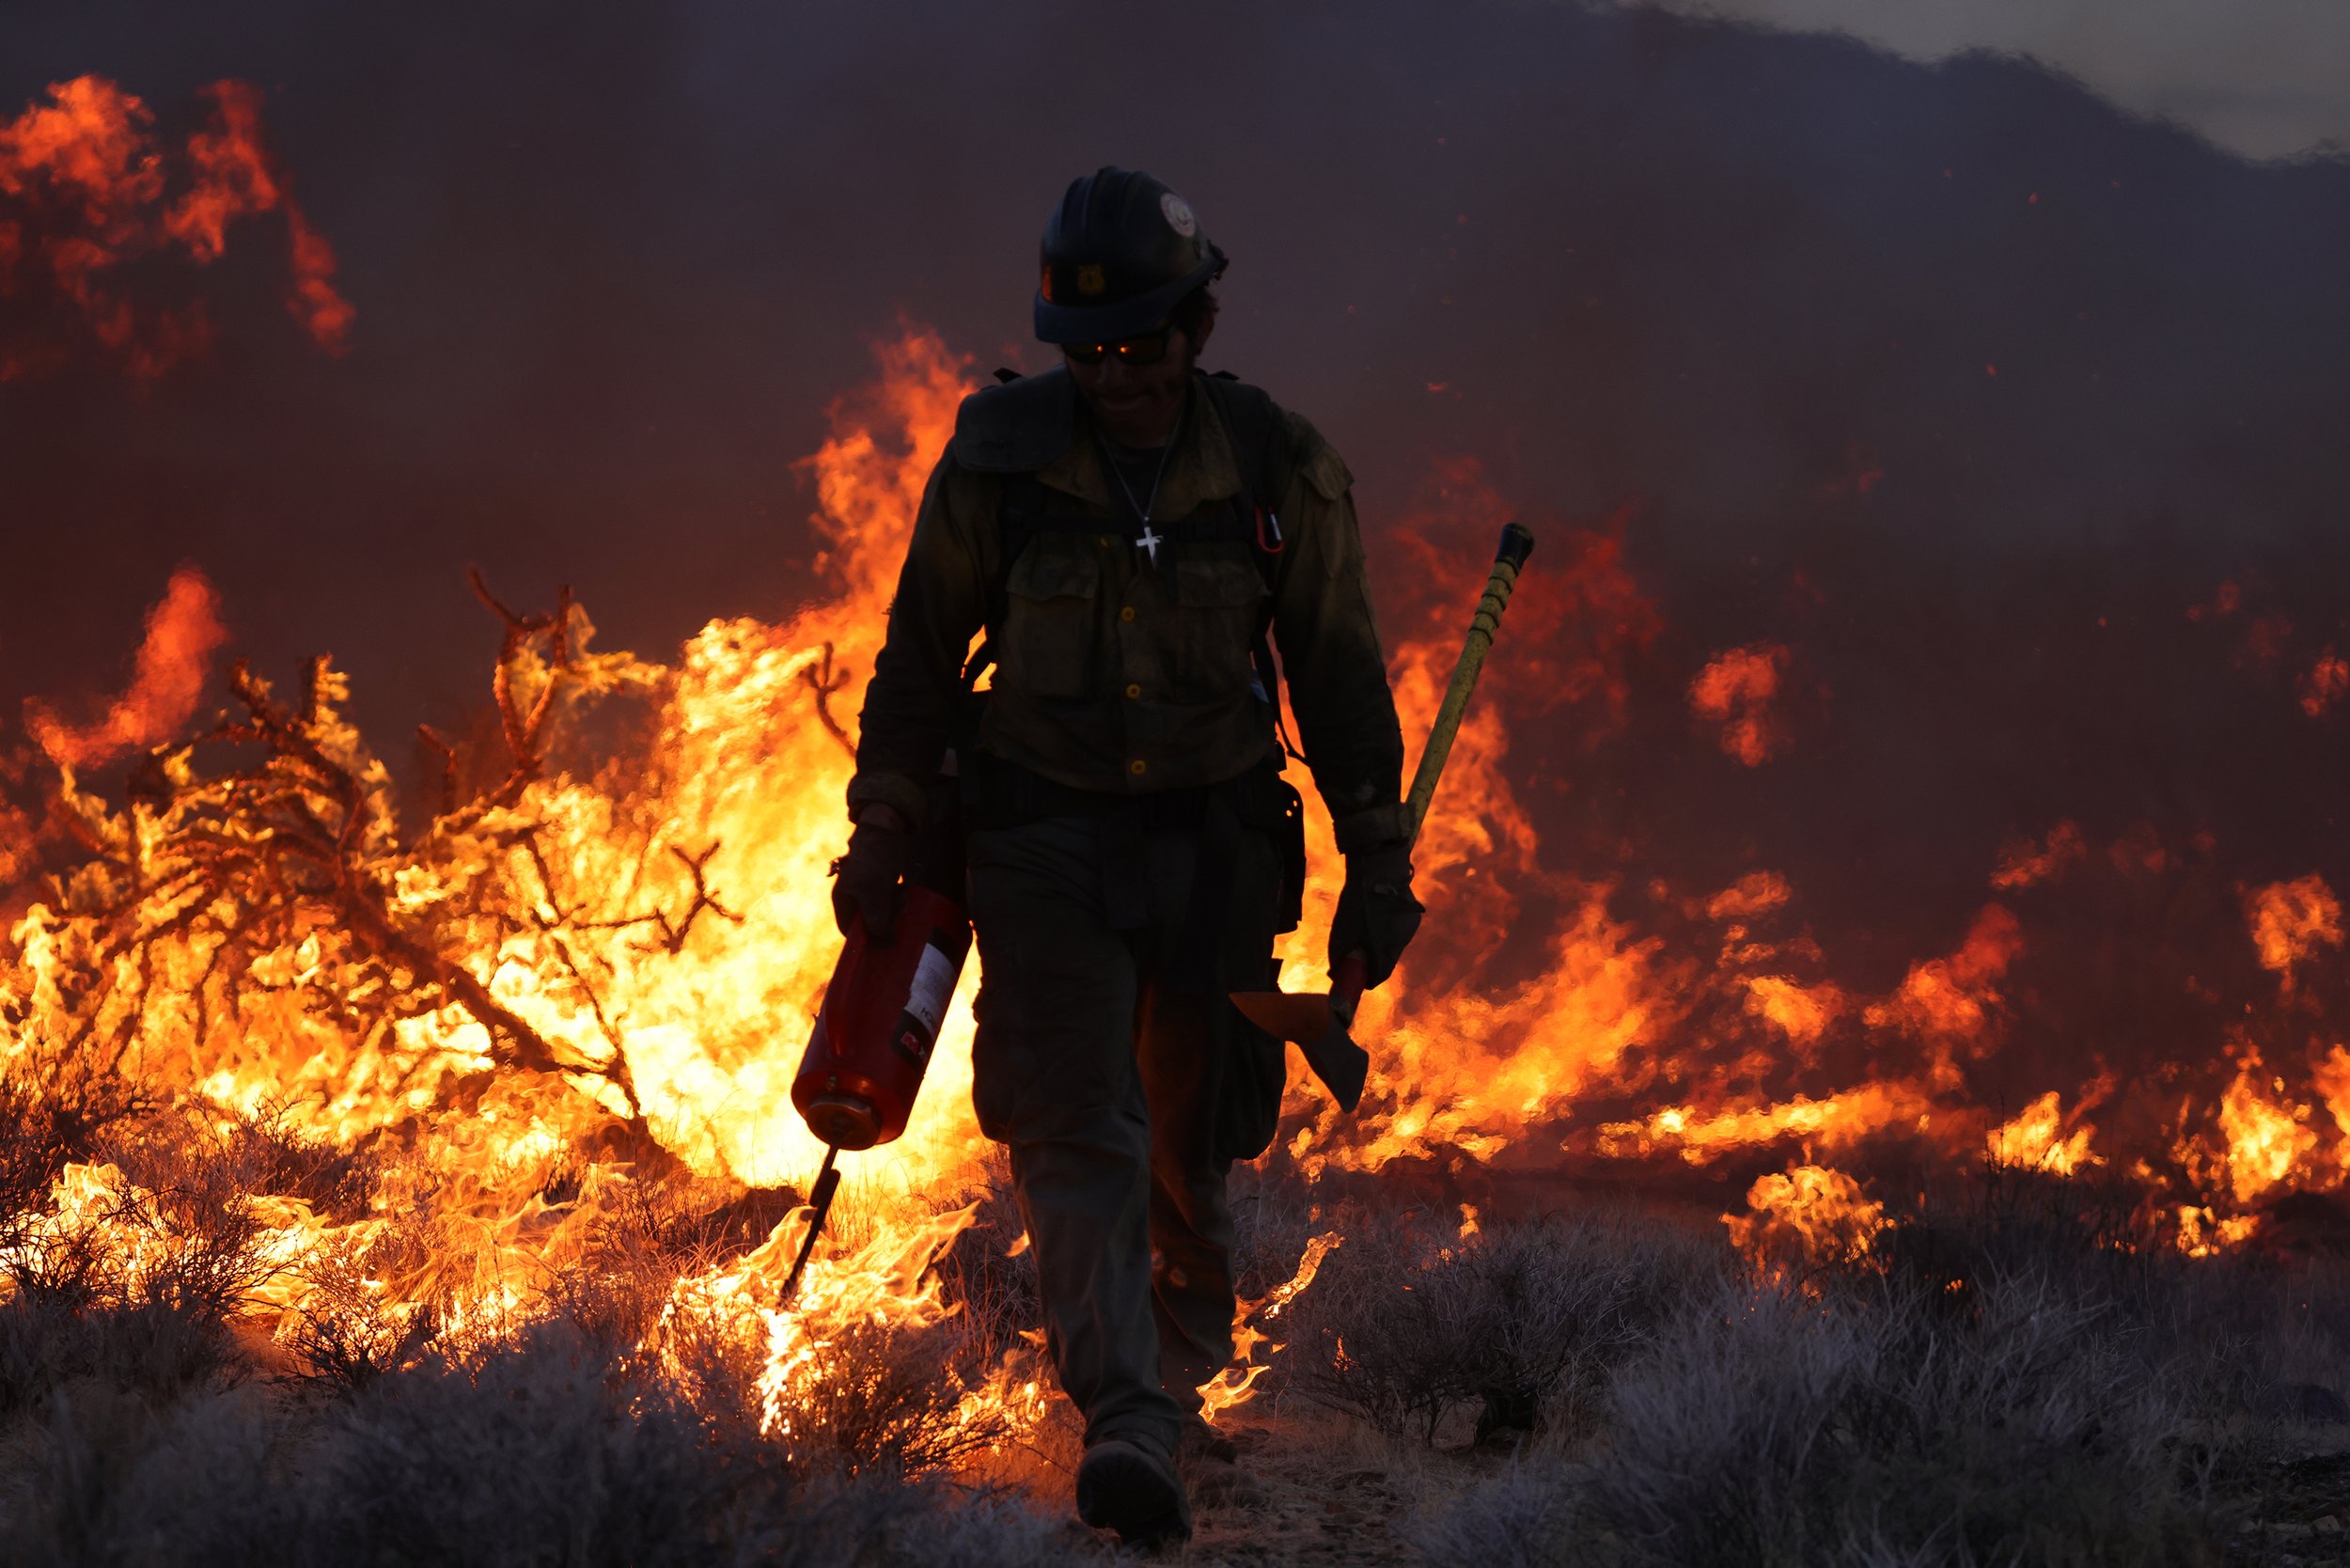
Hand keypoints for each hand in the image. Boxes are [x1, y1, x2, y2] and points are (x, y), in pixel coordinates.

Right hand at [831, 812, 911, 940]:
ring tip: (900, 893)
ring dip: (895, 906)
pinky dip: (898, 897)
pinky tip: (901, 887)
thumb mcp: (874, 893)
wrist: (887, 829)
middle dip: (886, 918)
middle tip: (897, 907)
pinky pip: (891, 901)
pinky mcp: (882, 885)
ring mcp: (868, 891)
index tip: (885, 942)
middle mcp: (853, 898)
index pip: (850, 930)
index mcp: (843, 900)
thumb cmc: (875, 860)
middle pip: (870, 923)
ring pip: (884, 912)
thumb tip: (883, 943)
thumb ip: (876, 920)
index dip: (866, 939)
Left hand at [1330, 840, 1422, 988]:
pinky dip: (1389, 932)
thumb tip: (1336, 972)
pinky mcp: (1414, 918)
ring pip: (1394, 947)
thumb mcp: (1341, 929)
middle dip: (1373, 962)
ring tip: (1367, 931)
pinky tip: (1379, 918)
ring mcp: (1410, 929)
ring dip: (1382, 946)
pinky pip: (1400, 933)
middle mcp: (1401, 941)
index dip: (1367, 980)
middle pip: (1387, 962)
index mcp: (1384, 947)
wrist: (1379, 868)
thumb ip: (1339, 955)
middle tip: (1358, 955)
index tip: (1358, 979)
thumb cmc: (1357, 899)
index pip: (1379, 975)